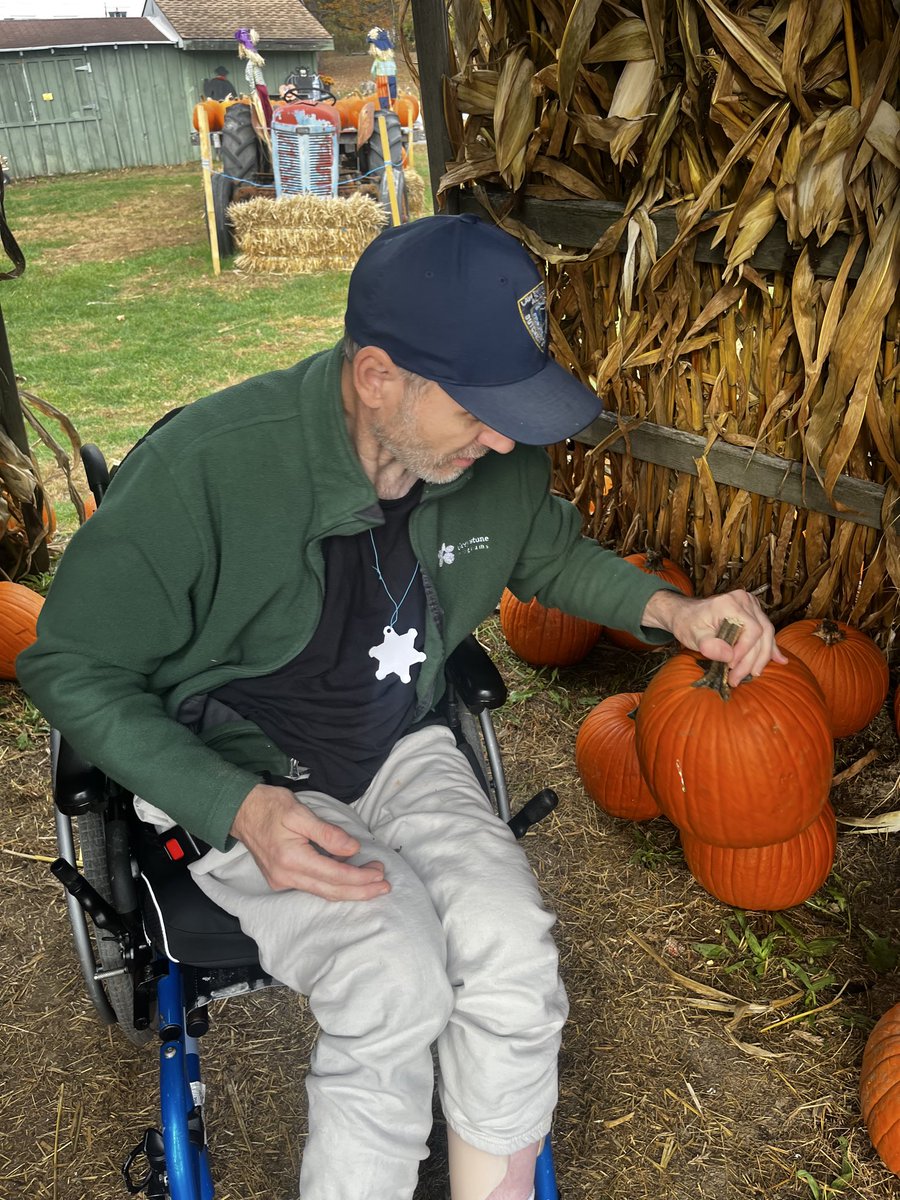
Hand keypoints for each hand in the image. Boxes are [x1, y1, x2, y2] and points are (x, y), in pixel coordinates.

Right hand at [231, 783, 390, 900]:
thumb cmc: (270, 806)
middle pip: (331, 891)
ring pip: (322, 892)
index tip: (380, 873)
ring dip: (349, 889)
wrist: (240, 811)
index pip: (335, 875)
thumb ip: (328, 833)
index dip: (360, 877)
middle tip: (384, 885)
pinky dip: (333, 884)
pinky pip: (312, 887)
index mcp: (292, 860)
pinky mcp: (280, 879)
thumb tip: (353, 849)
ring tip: (372, 881)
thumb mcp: (300, 813)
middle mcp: (286, 876)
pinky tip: (348, 876)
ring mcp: (282, 881)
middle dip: (360, 890)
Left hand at [641, 588, 787, 685]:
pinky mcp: (753, 613)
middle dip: (752, 660)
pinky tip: (779, 660)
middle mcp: (744, 600)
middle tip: (738, 678)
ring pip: (767, 634)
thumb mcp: (693, 635)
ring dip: (762, 657)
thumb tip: (729, 656)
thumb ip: (709, 645)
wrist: (685, 614)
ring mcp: (751, 605)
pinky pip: (766, 632)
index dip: (745, 651)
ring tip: (752, 674)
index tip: (730, 666)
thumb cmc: (688, 624)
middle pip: (762, 633)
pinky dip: (770, 648)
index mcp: (730, 603)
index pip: (751, 629)